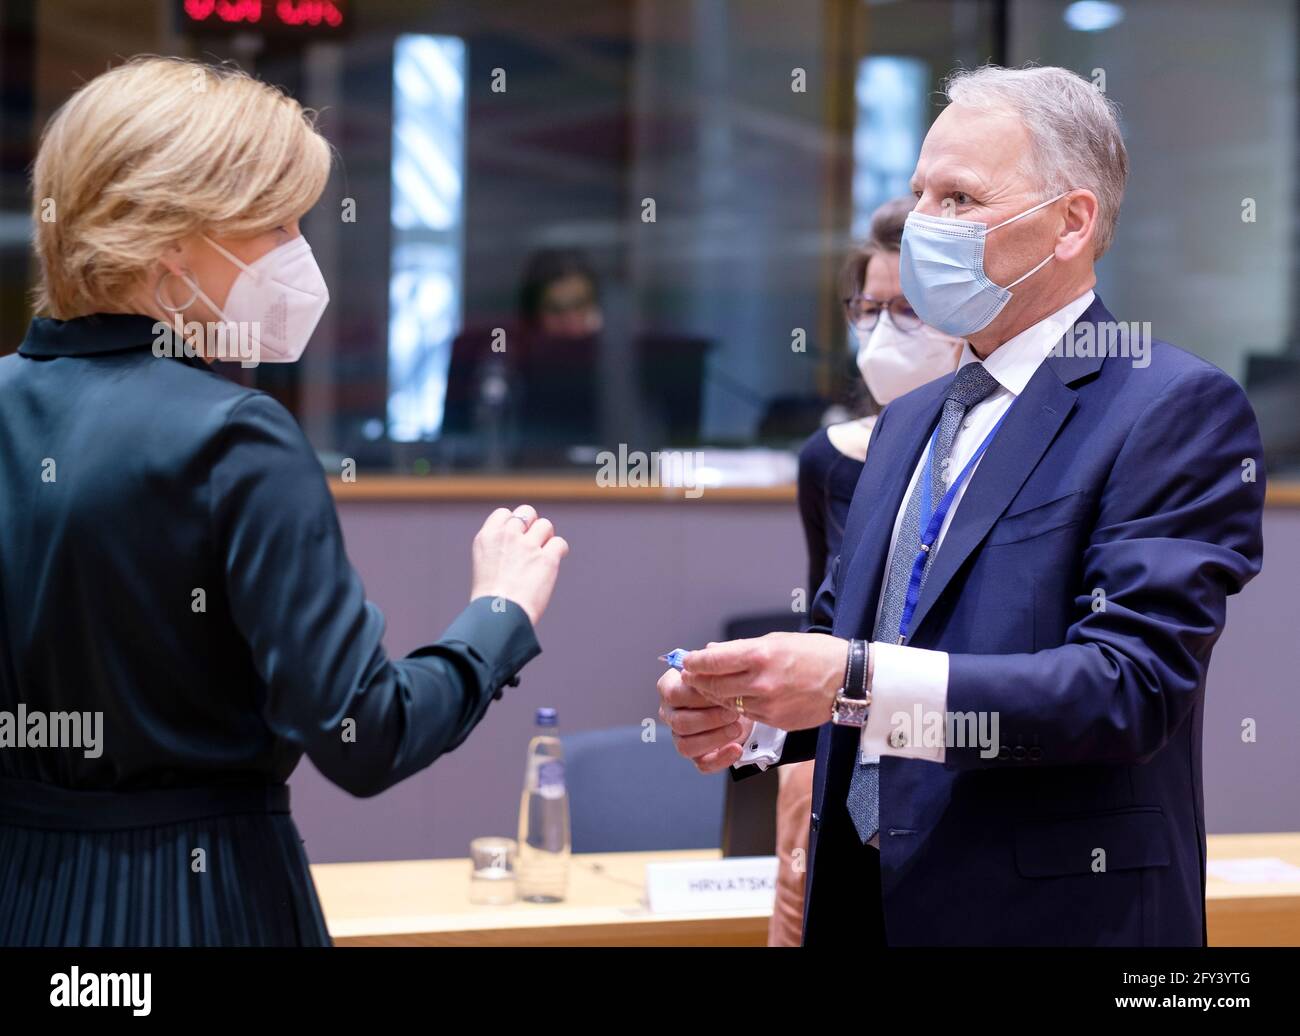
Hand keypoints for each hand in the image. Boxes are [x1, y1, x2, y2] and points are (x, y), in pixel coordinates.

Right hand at [470, 505, 568, 626]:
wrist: (498, 615)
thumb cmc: (490, 599)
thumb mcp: (485, 563)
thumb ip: (499, 546)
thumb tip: (519, 538)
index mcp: (488, 536)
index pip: (505, 513)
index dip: (514, 524)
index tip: (517, 537)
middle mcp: (507, 536)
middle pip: (527, 512)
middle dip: (532, 525)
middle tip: (533, 543)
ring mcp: (528, 546)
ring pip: (546, 525)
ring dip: (547, 538)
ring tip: (543, 555)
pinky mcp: (547, 559)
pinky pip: (560, 543)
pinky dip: (560, 551)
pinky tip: (555, 561)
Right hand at [658, 667, 753, 772]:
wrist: (747, 702)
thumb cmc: (729, 683)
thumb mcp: (724, 667)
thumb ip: (716, 660)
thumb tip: (710, 651)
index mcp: (670, 689)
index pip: (672, 694)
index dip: (696, 695)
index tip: (719, 692)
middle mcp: (670, 714)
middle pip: (679, 723)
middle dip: (709, 718)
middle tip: (733, 711)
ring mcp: (681, 737)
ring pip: (686, 746)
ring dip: (715, 737)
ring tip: (737, 726)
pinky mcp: (697, 756)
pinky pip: (701, 764)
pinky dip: (720, 758)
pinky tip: (737, 747)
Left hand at [682, 632, 847, 730]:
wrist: (848, 680)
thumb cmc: (816, 653)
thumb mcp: (777, 639)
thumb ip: (742, 648)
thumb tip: (713, 651)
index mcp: (760, 655)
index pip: (712, 661)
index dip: (694, 662)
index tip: (687, 661)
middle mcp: (760, 682)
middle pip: (713, 686)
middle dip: (698, 681)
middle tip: (691, 675)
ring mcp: (767, 705)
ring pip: (727, 703)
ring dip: (715, 696)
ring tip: (711, 687)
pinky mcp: (775, 721)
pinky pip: (747, 714)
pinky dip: (738, 706)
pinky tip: (738, 698)